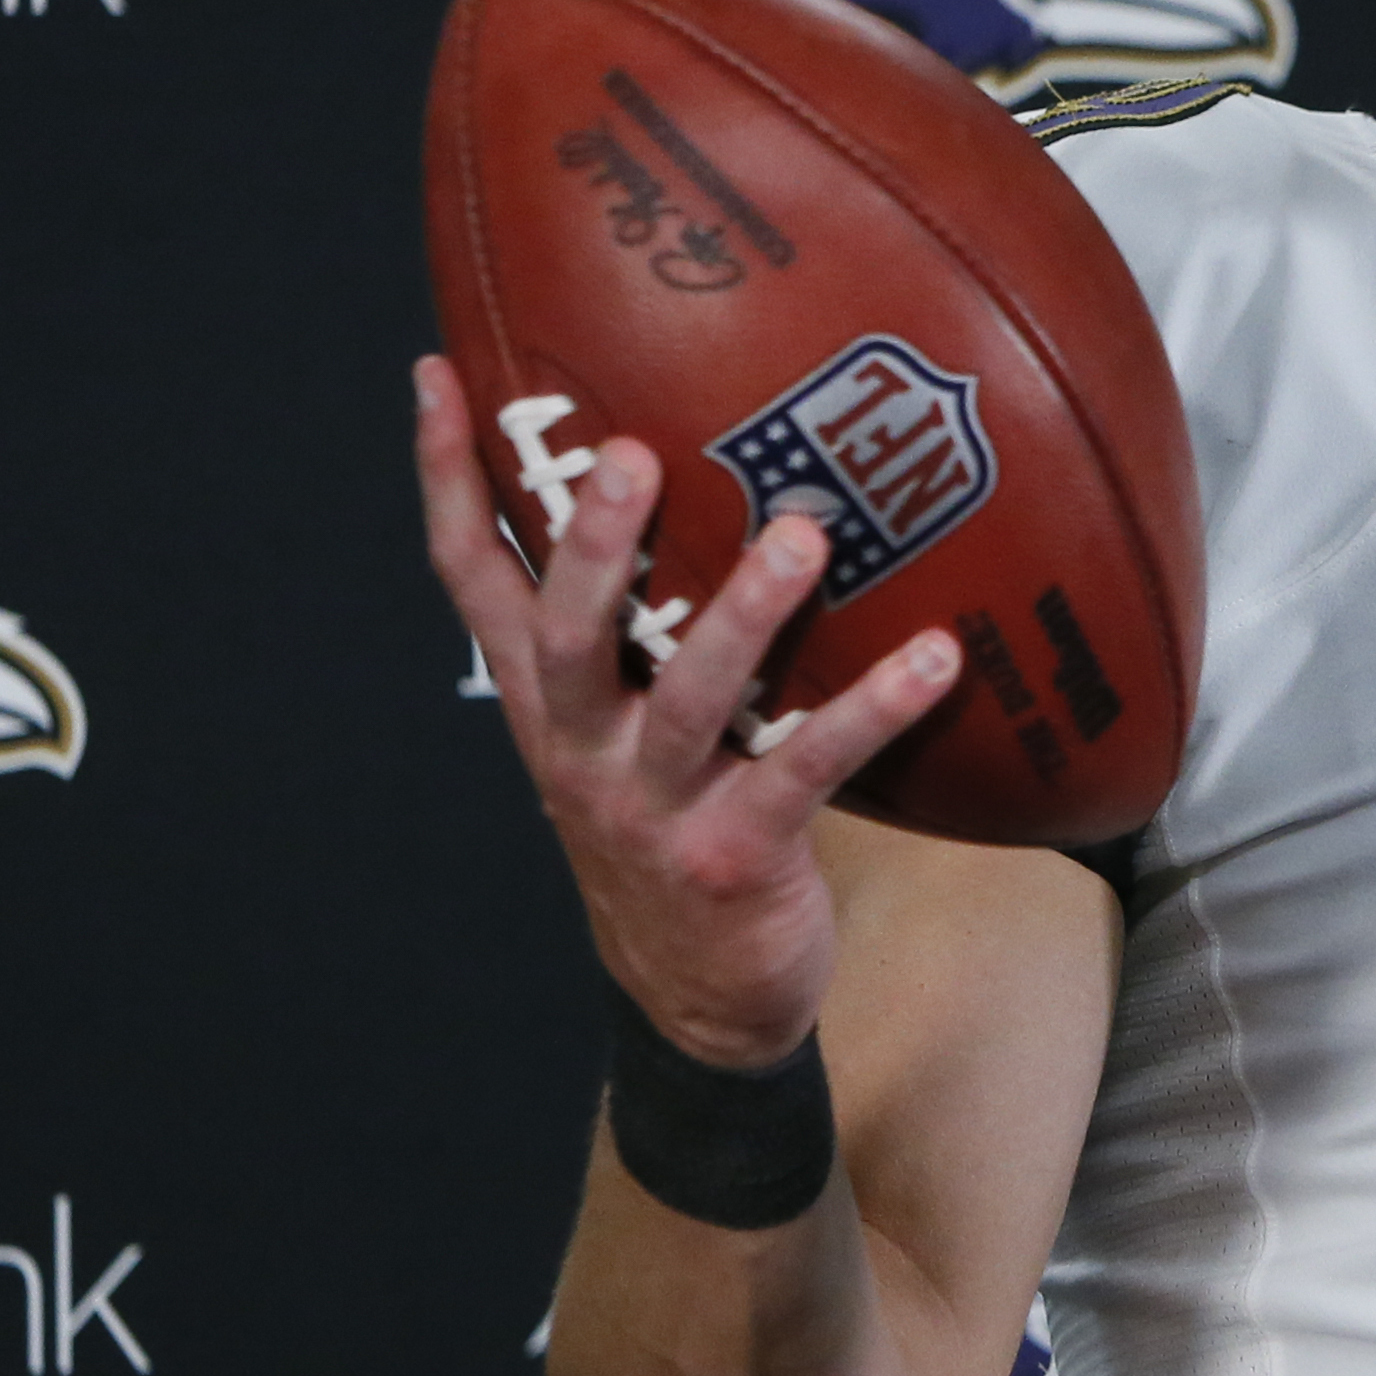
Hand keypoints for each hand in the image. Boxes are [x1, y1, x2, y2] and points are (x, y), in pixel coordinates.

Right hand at [414, 355, 961, 1070]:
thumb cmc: (674, 823)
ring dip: (744, 616)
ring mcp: (654, 806)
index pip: (472, 581)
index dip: (447, 482)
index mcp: (548, 705)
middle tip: (628, 452)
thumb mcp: (624, 729)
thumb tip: (711, 478)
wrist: (697, 999)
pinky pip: (809, 769)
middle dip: (593, 544)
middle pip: (566, 634)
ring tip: (801, 538)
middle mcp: (583, 748)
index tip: (438, 376)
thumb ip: (639, 628)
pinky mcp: (738, 853)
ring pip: (689, 699)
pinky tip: (936, 656)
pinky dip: (873, 708)